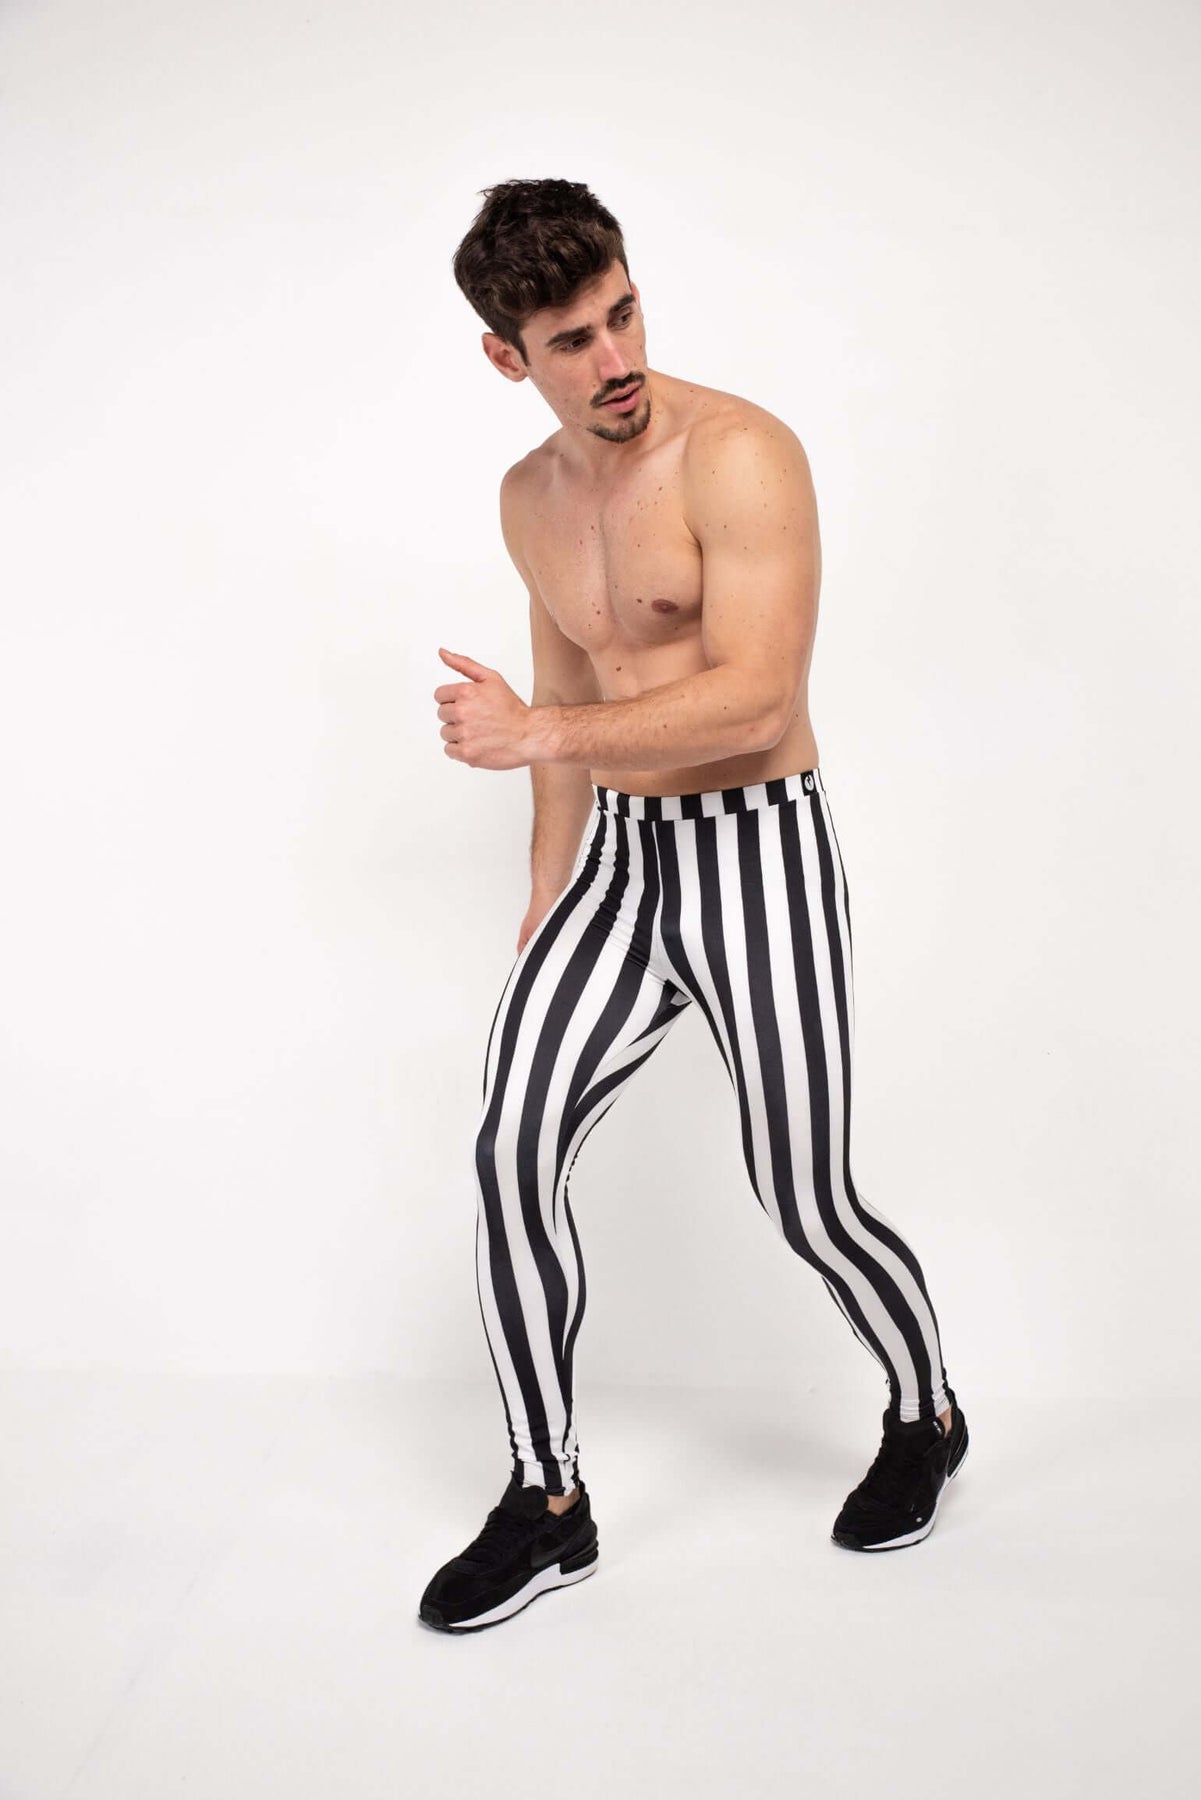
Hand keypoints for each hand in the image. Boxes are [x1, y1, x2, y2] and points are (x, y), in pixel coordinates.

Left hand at [434, 648, 536, 769]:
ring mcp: (464, 734)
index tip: (469, 705)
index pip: (440, 696)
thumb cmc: (512, 708)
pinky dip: (461, 749)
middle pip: (442, 715)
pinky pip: (449, 751)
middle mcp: (462, 712)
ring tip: (479, 732)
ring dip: (458, 734)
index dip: (454, 700)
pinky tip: (477, 744)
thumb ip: (464, 664)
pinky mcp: (467, 753)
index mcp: (466, 692)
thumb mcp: (491, 678)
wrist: (530, 734)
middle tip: (478, 719)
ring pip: (445, 733)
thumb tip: (442, 652)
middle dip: (456, 716)